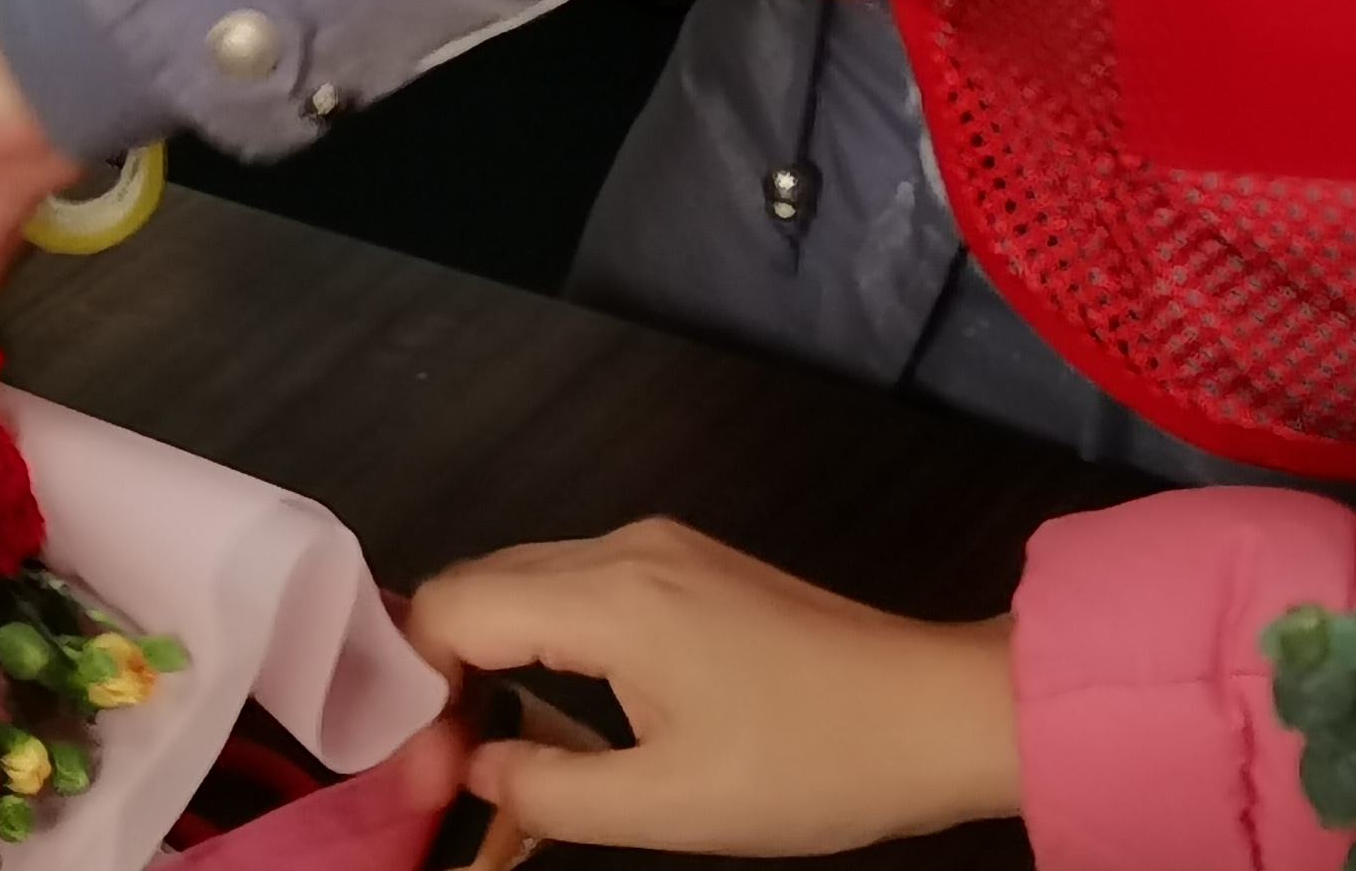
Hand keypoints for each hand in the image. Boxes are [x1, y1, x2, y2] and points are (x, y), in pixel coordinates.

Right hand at [404, 520, 1022, 857]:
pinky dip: (541, 642)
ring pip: (527, 583)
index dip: (417, 692)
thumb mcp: (671, 807)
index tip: (427, 778)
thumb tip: (479, 768)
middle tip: (444, 774)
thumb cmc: (810, 764)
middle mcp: (623, 547)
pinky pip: (578, 588)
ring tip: (488, 750)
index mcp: (610, 596)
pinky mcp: (690, 567)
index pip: (454, 608)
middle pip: (481, 584)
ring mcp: (661, 549)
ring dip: (489, 658)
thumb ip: (551, 789)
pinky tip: (553, 711)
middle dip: (441, 675)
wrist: (938, 713)